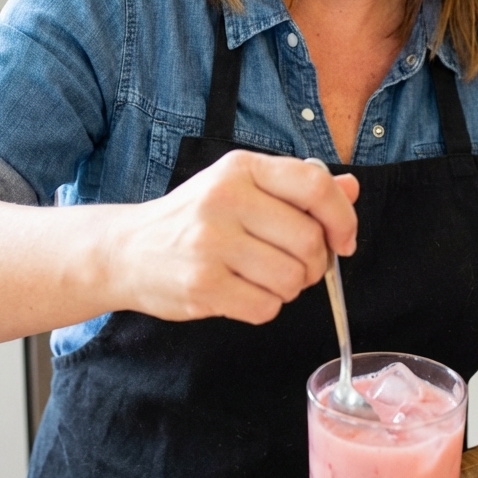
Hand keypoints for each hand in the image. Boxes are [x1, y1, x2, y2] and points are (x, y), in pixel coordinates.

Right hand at [112, 150, 358, 324]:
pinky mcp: (202, 285)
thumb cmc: (194, 218)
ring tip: (264, 278)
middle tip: (296, 265)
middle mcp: (225, 199)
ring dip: (290, 288)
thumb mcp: (242, 188)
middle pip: (310, 241)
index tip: (345, 240)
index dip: (342, 217)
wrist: (127, 249)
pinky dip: (265, 307)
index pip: (315, 185)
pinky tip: (244, 293)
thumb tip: (351, 188)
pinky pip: (266, 308)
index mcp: (241, 169)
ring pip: (292, 279)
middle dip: (314, 264)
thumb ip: (296, 188)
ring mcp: (211, 243)